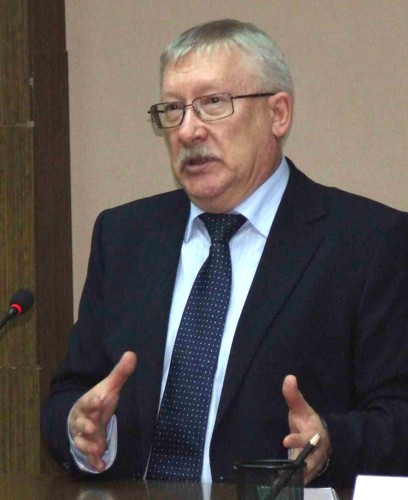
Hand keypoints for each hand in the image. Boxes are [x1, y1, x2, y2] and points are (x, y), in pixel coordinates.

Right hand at [68, 351, 136, 471]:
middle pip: (82, 422)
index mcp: (88, 402)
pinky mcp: (88, 446)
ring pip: (82, 440)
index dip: (93, 401)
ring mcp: (84, 434)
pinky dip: (94, 460)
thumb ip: (120, 373)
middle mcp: (83, 419)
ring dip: (88, 445)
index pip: (89, 400)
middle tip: (93, 428)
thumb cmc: (97, 401)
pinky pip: (88, 455)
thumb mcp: (108, 387)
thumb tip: (132, 354)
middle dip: (86, 425)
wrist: (82, 417)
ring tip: (97, 448)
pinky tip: (101, 466)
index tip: (99, 400)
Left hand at [282, 374, 330, 483]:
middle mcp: (317, 451)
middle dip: (302, 464)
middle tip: (291, 469)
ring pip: (308, 473)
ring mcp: (314, 464)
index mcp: (315, 433)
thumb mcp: (300, 408)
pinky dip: (294, 483)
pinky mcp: (309, 473)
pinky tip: (281, 486)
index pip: (306, 437)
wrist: (322, 438)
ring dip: (298, 478)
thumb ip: (293, 395)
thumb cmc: (307, 422)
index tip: (285, 440)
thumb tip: (289, 377)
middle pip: (310, 460)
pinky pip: (303, 480)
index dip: (297, 440)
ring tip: (283, 482)